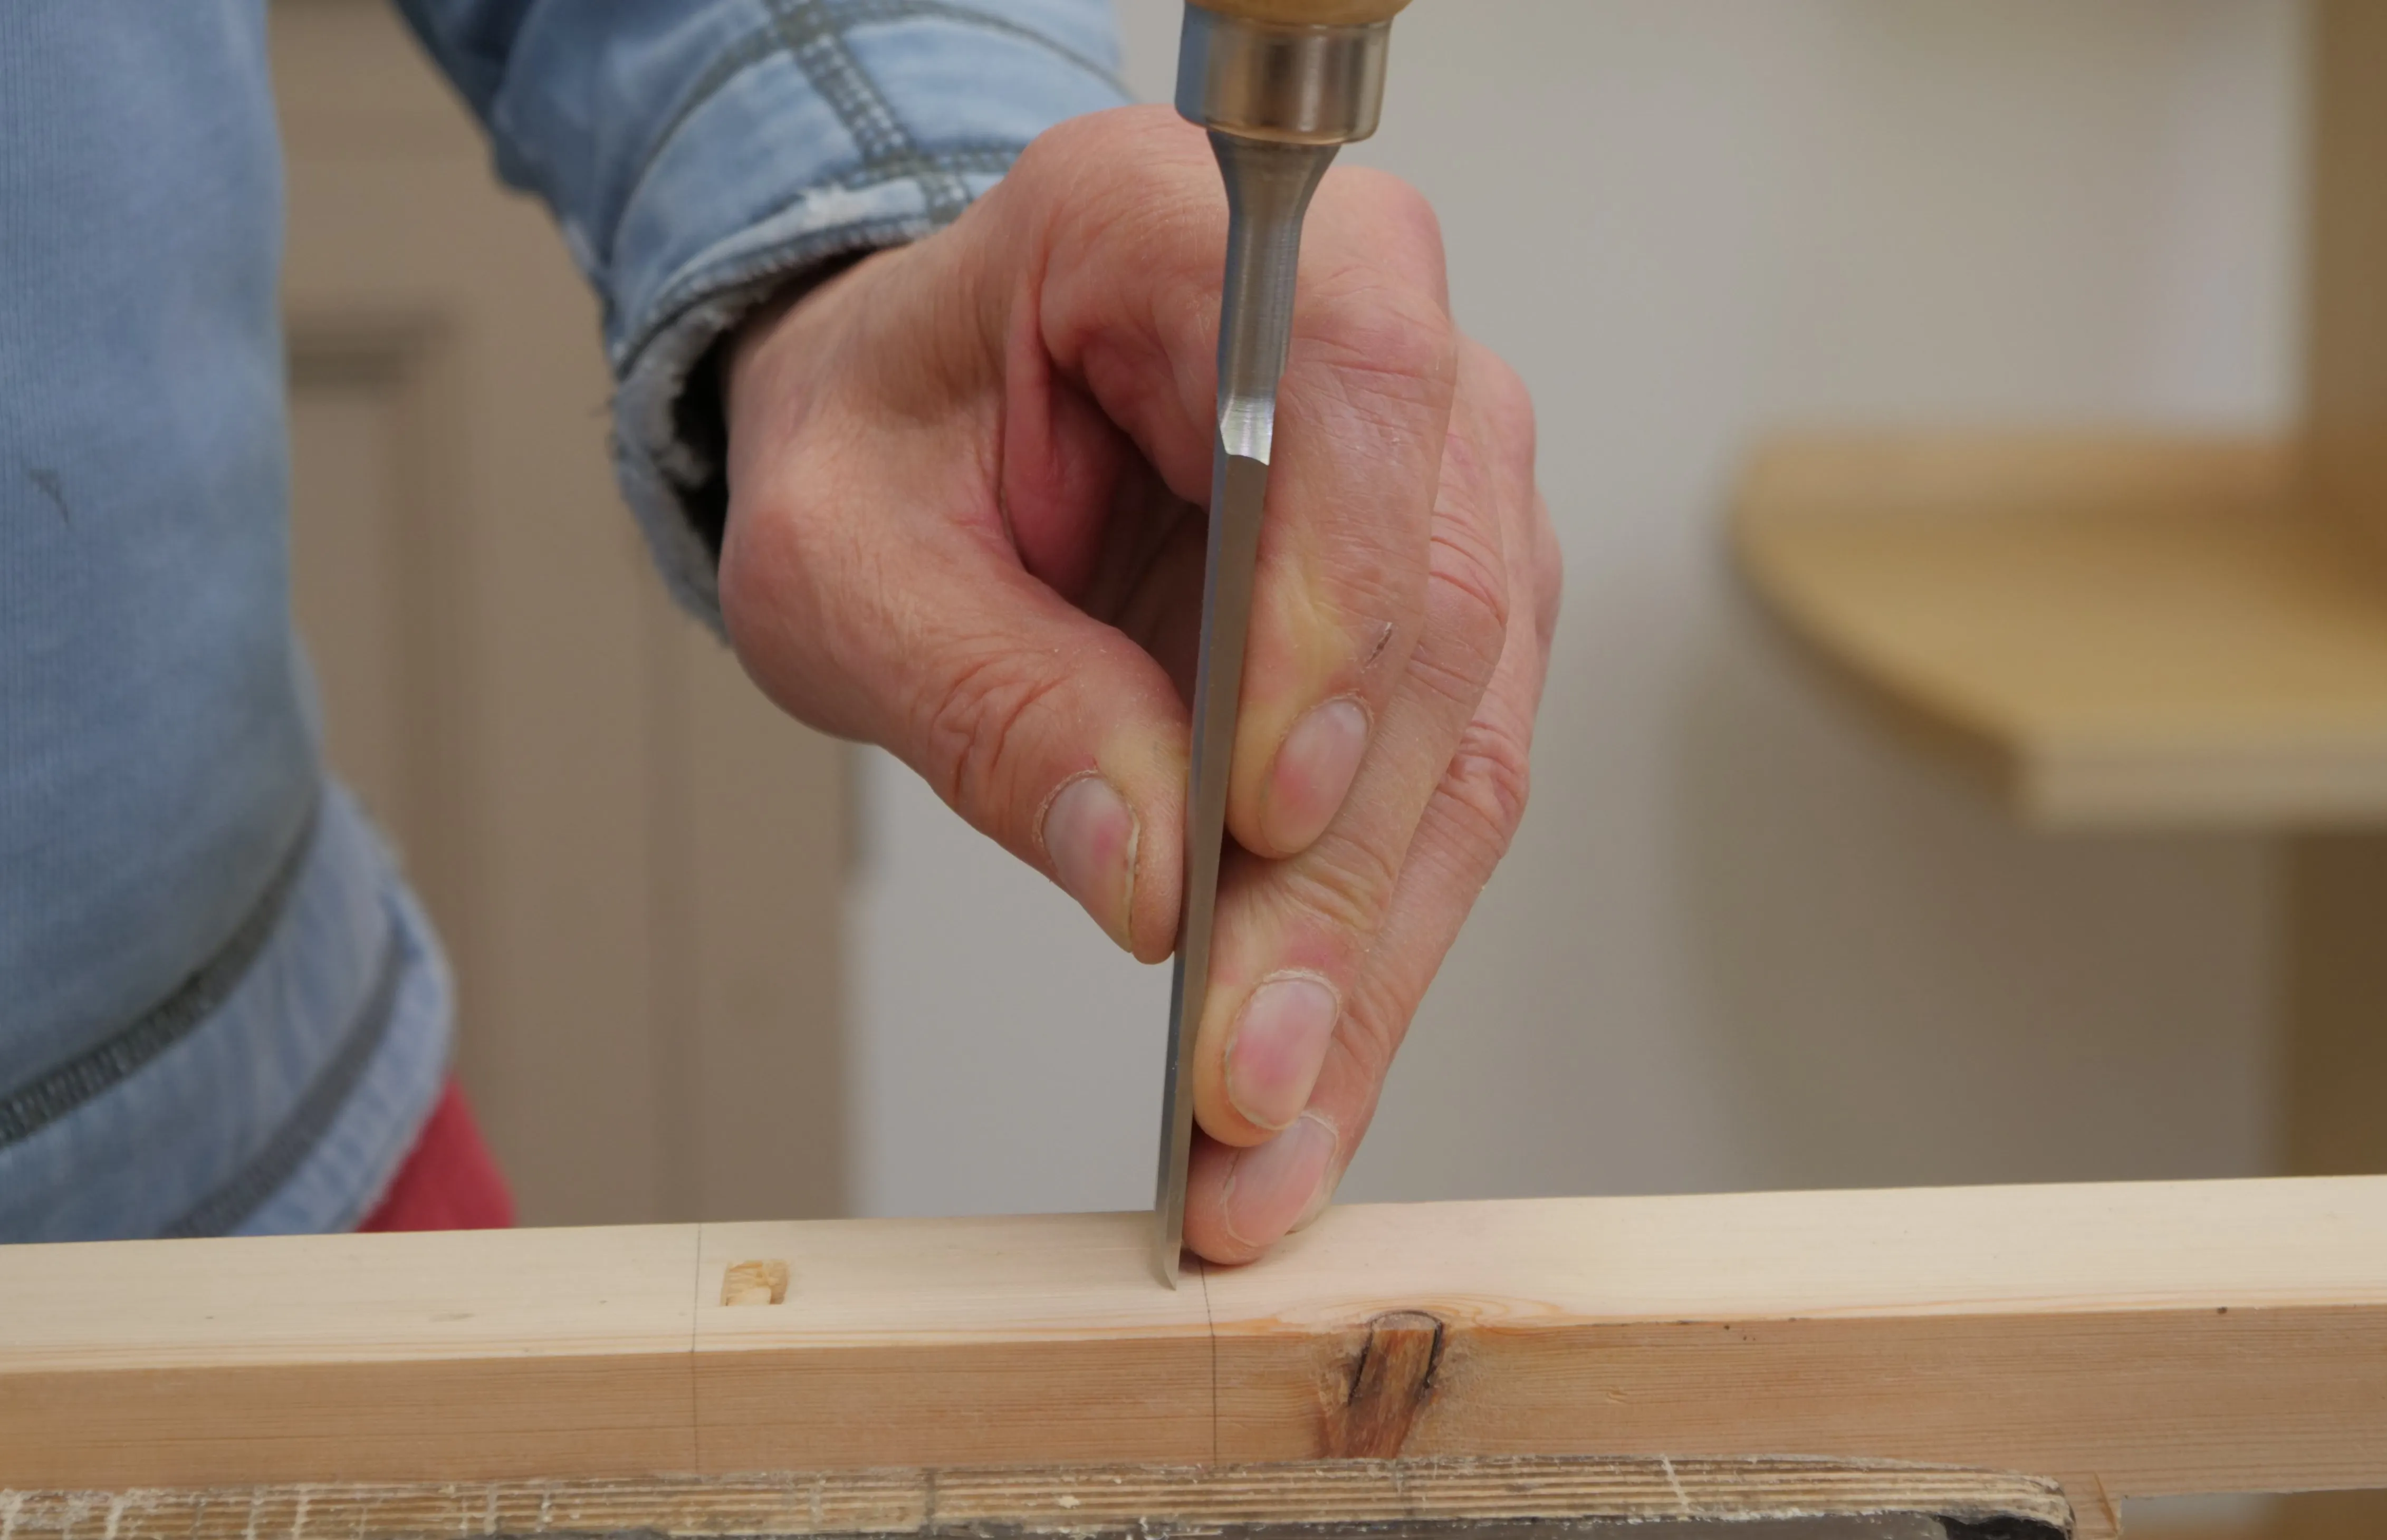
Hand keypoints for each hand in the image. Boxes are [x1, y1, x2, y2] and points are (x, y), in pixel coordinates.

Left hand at [720, 106, 1558, 1262]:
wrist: (929, 425)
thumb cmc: (885, 441)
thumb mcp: (840, 560)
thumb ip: (983, 689)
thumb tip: (1150, 873)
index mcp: (1187, 226)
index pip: (1345, 386)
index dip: (1335, 606)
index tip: (1261, 811)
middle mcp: (1361, 327)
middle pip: (1436, 602)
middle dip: (1342, 868)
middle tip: (1250, 1075)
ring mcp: (1435, 472)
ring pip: (1472, 729)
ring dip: (1374, 949)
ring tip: (1271, 1137)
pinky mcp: (1448, 606)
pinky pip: (1450, 786)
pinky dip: (1377, 943)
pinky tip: (1309, 1074)